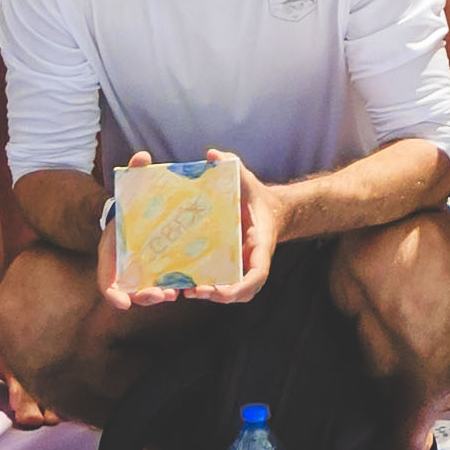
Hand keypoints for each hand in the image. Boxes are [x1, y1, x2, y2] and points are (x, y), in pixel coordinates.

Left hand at [174, 154, 274, 310]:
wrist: (266, 210)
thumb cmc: (255, 197)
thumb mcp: (246, 179)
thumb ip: (232, 164)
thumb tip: (212, 153)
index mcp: (261, 245)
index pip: (258, 273)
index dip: (241, 286)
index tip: (223, 289)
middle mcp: (253, 261)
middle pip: (243, 291)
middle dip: (222, 296)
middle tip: (197, 291)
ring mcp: (242, 267)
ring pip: (231, 292)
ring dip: (211, 296)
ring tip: (186, 292)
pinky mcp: (230, 267)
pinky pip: (221, 283)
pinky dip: (206, 289)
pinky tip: (183, 285)